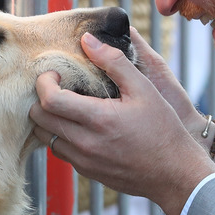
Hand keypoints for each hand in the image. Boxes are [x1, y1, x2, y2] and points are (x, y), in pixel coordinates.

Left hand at [29, 30, 214, 214]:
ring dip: (49, 118)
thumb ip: (114, 61)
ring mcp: (84, 161)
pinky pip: (60, 151)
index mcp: (98, 119)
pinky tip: (78, 124)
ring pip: (45, 137)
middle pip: (38, 119)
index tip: (55, 74)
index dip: (44, 82)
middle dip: (41, 98)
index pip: (49, 100)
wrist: (175, 174)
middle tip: (58, 86)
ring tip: (66, 104)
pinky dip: (60, 135)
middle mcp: (85, 143)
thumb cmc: (163, 129)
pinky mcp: (87, 171)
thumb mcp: (144, 88)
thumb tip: (87, 40)